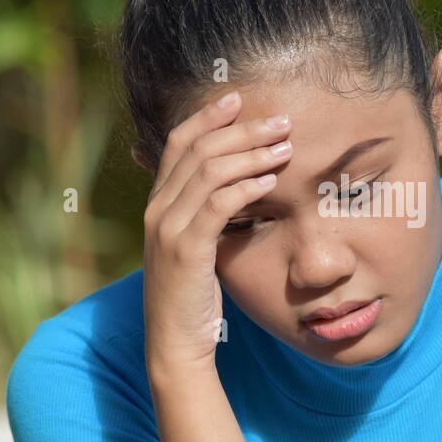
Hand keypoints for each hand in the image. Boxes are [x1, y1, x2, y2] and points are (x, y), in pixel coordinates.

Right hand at [141, 90, 293, 380]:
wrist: (175, 343)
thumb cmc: (193, 298)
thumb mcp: (196, 247)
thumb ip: (207, 215)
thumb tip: (238, 187)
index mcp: (157, 204)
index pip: (177, 143)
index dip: (207, 116)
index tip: (238, 98)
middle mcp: (156, 209)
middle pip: (197, 149)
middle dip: (241, 129)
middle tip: (280, 122)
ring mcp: (167, 229)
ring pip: (209, 170)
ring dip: (251, 153)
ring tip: (285, 147)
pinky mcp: (186, 250)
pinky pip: (218, 205)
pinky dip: (246, 186)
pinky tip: (270, 181)